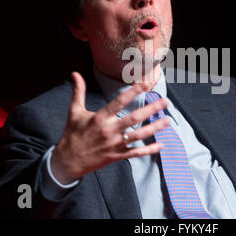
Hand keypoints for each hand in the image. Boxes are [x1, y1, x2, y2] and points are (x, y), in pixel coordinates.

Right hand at [51, 72, 168, 183]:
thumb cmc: (72, 134)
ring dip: (154, 128)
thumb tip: (75, 73)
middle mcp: (109, 131)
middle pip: (134, 118)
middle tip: (165, 101)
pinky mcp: (117, 156)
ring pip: (139, 135)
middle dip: (151, 109)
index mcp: (100, 118)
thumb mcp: (74, 112)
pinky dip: (149, 150)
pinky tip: (161, 145)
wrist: (68, 162)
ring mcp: (115, 145)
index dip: (133, 92)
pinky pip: (136, 153)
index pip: (119, 102)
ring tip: (168, 121)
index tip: (146, 84)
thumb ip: (78, 92)